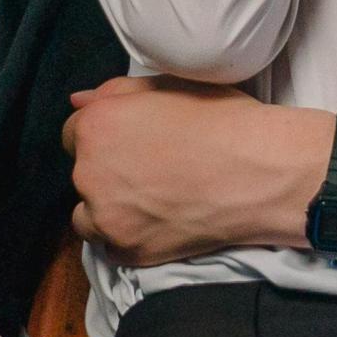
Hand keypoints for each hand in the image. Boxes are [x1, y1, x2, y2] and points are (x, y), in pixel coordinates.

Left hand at [64, 76, 334, 266]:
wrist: (261, 173)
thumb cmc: (222, 120)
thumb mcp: (168, 87)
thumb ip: (115, 93)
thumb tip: (78, 103)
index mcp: (96, 127)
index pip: (75, 134)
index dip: (105, 138)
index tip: (131, 145)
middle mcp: (89, 172)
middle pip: (83, 174)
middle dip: (108, 172)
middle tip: (152, 171)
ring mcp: (106, 216)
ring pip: (88, 214)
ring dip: (109, 207)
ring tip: (152, 201)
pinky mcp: (126, 250)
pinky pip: (110, 244)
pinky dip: (128, 235)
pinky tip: (159, 222)